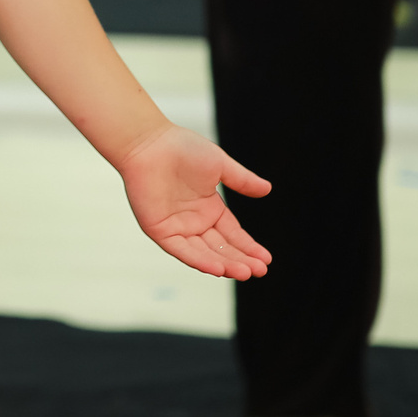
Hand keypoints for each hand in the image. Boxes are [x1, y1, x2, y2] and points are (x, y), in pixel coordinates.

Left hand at [115, 122, 272, 280]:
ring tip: (245, 273)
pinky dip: (199, 260)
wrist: (150, 143)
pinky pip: (182, 250)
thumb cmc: (182, 148)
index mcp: (209, 208)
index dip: (249, 247)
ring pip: (205, 253)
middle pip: (222, 248)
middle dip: (241, 260)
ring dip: (225, 265)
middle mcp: (195, 221)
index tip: (266, 259)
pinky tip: (218, 268)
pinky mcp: (160, 231)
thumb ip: (242, 180)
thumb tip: (267, 189)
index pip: (233, 234)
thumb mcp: (220, 165)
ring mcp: (178, 228)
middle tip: (260, 271)